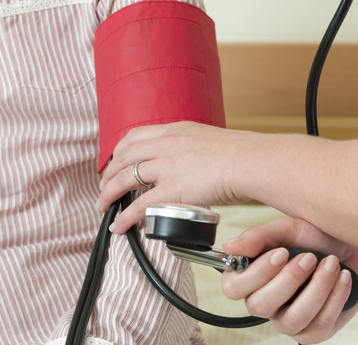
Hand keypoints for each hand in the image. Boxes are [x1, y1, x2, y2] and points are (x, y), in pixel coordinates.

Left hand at [96, 121, 254, 232]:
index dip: (119, 151)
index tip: (116, 161)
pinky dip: (124, 217)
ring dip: (108, 193)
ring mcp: (167, 166)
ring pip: (123, 179)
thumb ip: (197, 149)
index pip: (135, 136)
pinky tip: (119, 226)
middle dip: (108, 173)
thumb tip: (197, 163)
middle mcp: (166, 144)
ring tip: (103, 205)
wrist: (253, 162)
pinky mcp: (172, 190)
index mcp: (176, 130)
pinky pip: (138, 206)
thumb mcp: (212, 140)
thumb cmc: (243, 154)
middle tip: (105, 185)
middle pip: (123, 157)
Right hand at [220, 218, 357, 343]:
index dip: (257, 273)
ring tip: (332, 263)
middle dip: (290, 279)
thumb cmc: (316, 239)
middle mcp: (264, 303)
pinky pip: (319, 325)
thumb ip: (258, 237)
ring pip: (294, 318)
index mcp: (250, 279)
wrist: (352, 249)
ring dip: (317, 287)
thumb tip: (229, 246)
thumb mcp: (287, 229)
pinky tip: (342, 277)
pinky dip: (335, 297)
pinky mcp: (313, 332)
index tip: (281, 253)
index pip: (233, 288)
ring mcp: (287, 322)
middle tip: (310, 257)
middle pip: (260, 306)